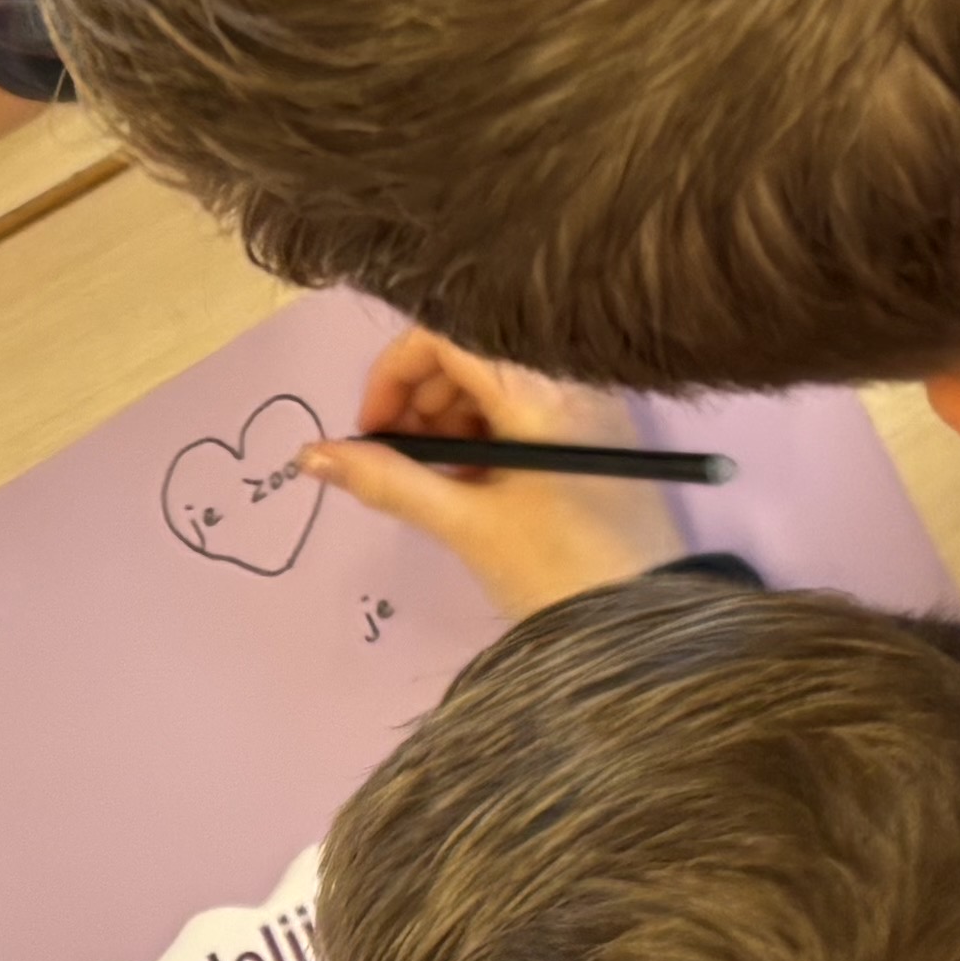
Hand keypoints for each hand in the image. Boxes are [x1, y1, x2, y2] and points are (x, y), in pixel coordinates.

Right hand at [303, 331, 685, 624]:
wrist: (647, 628)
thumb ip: (388, 481)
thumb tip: (312, 454)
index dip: (396, 372)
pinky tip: (473, 484)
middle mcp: (569, 379)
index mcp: (540, 388)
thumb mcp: (466, 524)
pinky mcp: (597, 437)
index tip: (372, 430)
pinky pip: (526, 410)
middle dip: (420, 400)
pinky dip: (486, 435)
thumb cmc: (558, 571)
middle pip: (470, 352)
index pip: (447, 331)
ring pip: (496, 381)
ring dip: (449, 420)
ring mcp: (589, 406)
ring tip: (437, 480)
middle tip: (399, 460)